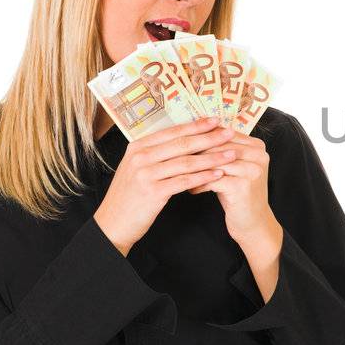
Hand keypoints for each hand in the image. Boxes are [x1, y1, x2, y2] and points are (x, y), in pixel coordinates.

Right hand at [94, 116, 235, 254]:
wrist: (113, 223)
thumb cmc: (130, 196)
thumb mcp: (137, 168)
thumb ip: (155, 153)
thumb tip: (184, 139)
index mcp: (137, 147)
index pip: (172, 131)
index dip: (195, 125)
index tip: (215, 120)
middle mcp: (140, 157)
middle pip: (182, 143)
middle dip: (209, 137)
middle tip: (230, 132)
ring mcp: (145, 174)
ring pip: (186, 162)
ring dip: (212, 157)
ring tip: (231, 154)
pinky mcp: (153, 192)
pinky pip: (184, 181)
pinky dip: (204, 177)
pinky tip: (219, 174)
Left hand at [185, 126, 274, 242]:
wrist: (253, 222)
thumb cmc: (238, 193)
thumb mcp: (233, 167)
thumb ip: (221, 149)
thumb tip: (193, 131)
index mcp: (257, 145)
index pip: (223, 133)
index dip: (200, 137)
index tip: (180, 142)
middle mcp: (258, 155)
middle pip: (218, 146)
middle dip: (194, 152)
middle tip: (173, 157)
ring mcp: (252, 170)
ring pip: (214, 163)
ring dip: (194, 169)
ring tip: (178, 173)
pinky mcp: (243, 187)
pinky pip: (213, 180)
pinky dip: (199, 184)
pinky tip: (190, 188)